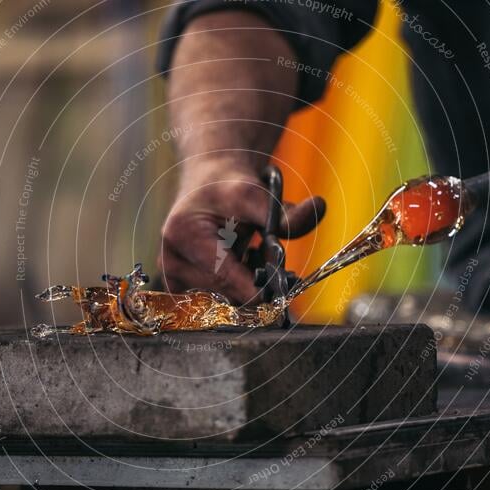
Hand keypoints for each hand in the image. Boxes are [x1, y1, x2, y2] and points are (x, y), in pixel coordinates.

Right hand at [158, 164, 325, 304]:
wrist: (209, 186)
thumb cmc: (228, 188)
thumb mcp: (258, 193)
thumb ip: (285, 210)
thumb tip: (318, 207)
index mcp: (183, 235)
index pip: (224, 277)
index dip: (257, 289)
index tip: (284, 292)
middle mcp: (172, 261)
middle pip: (224, 295)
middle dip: (256, 286)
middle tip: (277, 265)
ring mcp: (174, 279)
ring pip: (223, 303)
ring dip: (247, 290)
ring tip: (255, 258)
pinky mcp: (182, 290)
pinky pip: (217, 303)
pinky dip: (237, 291)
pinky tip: (244, 267)